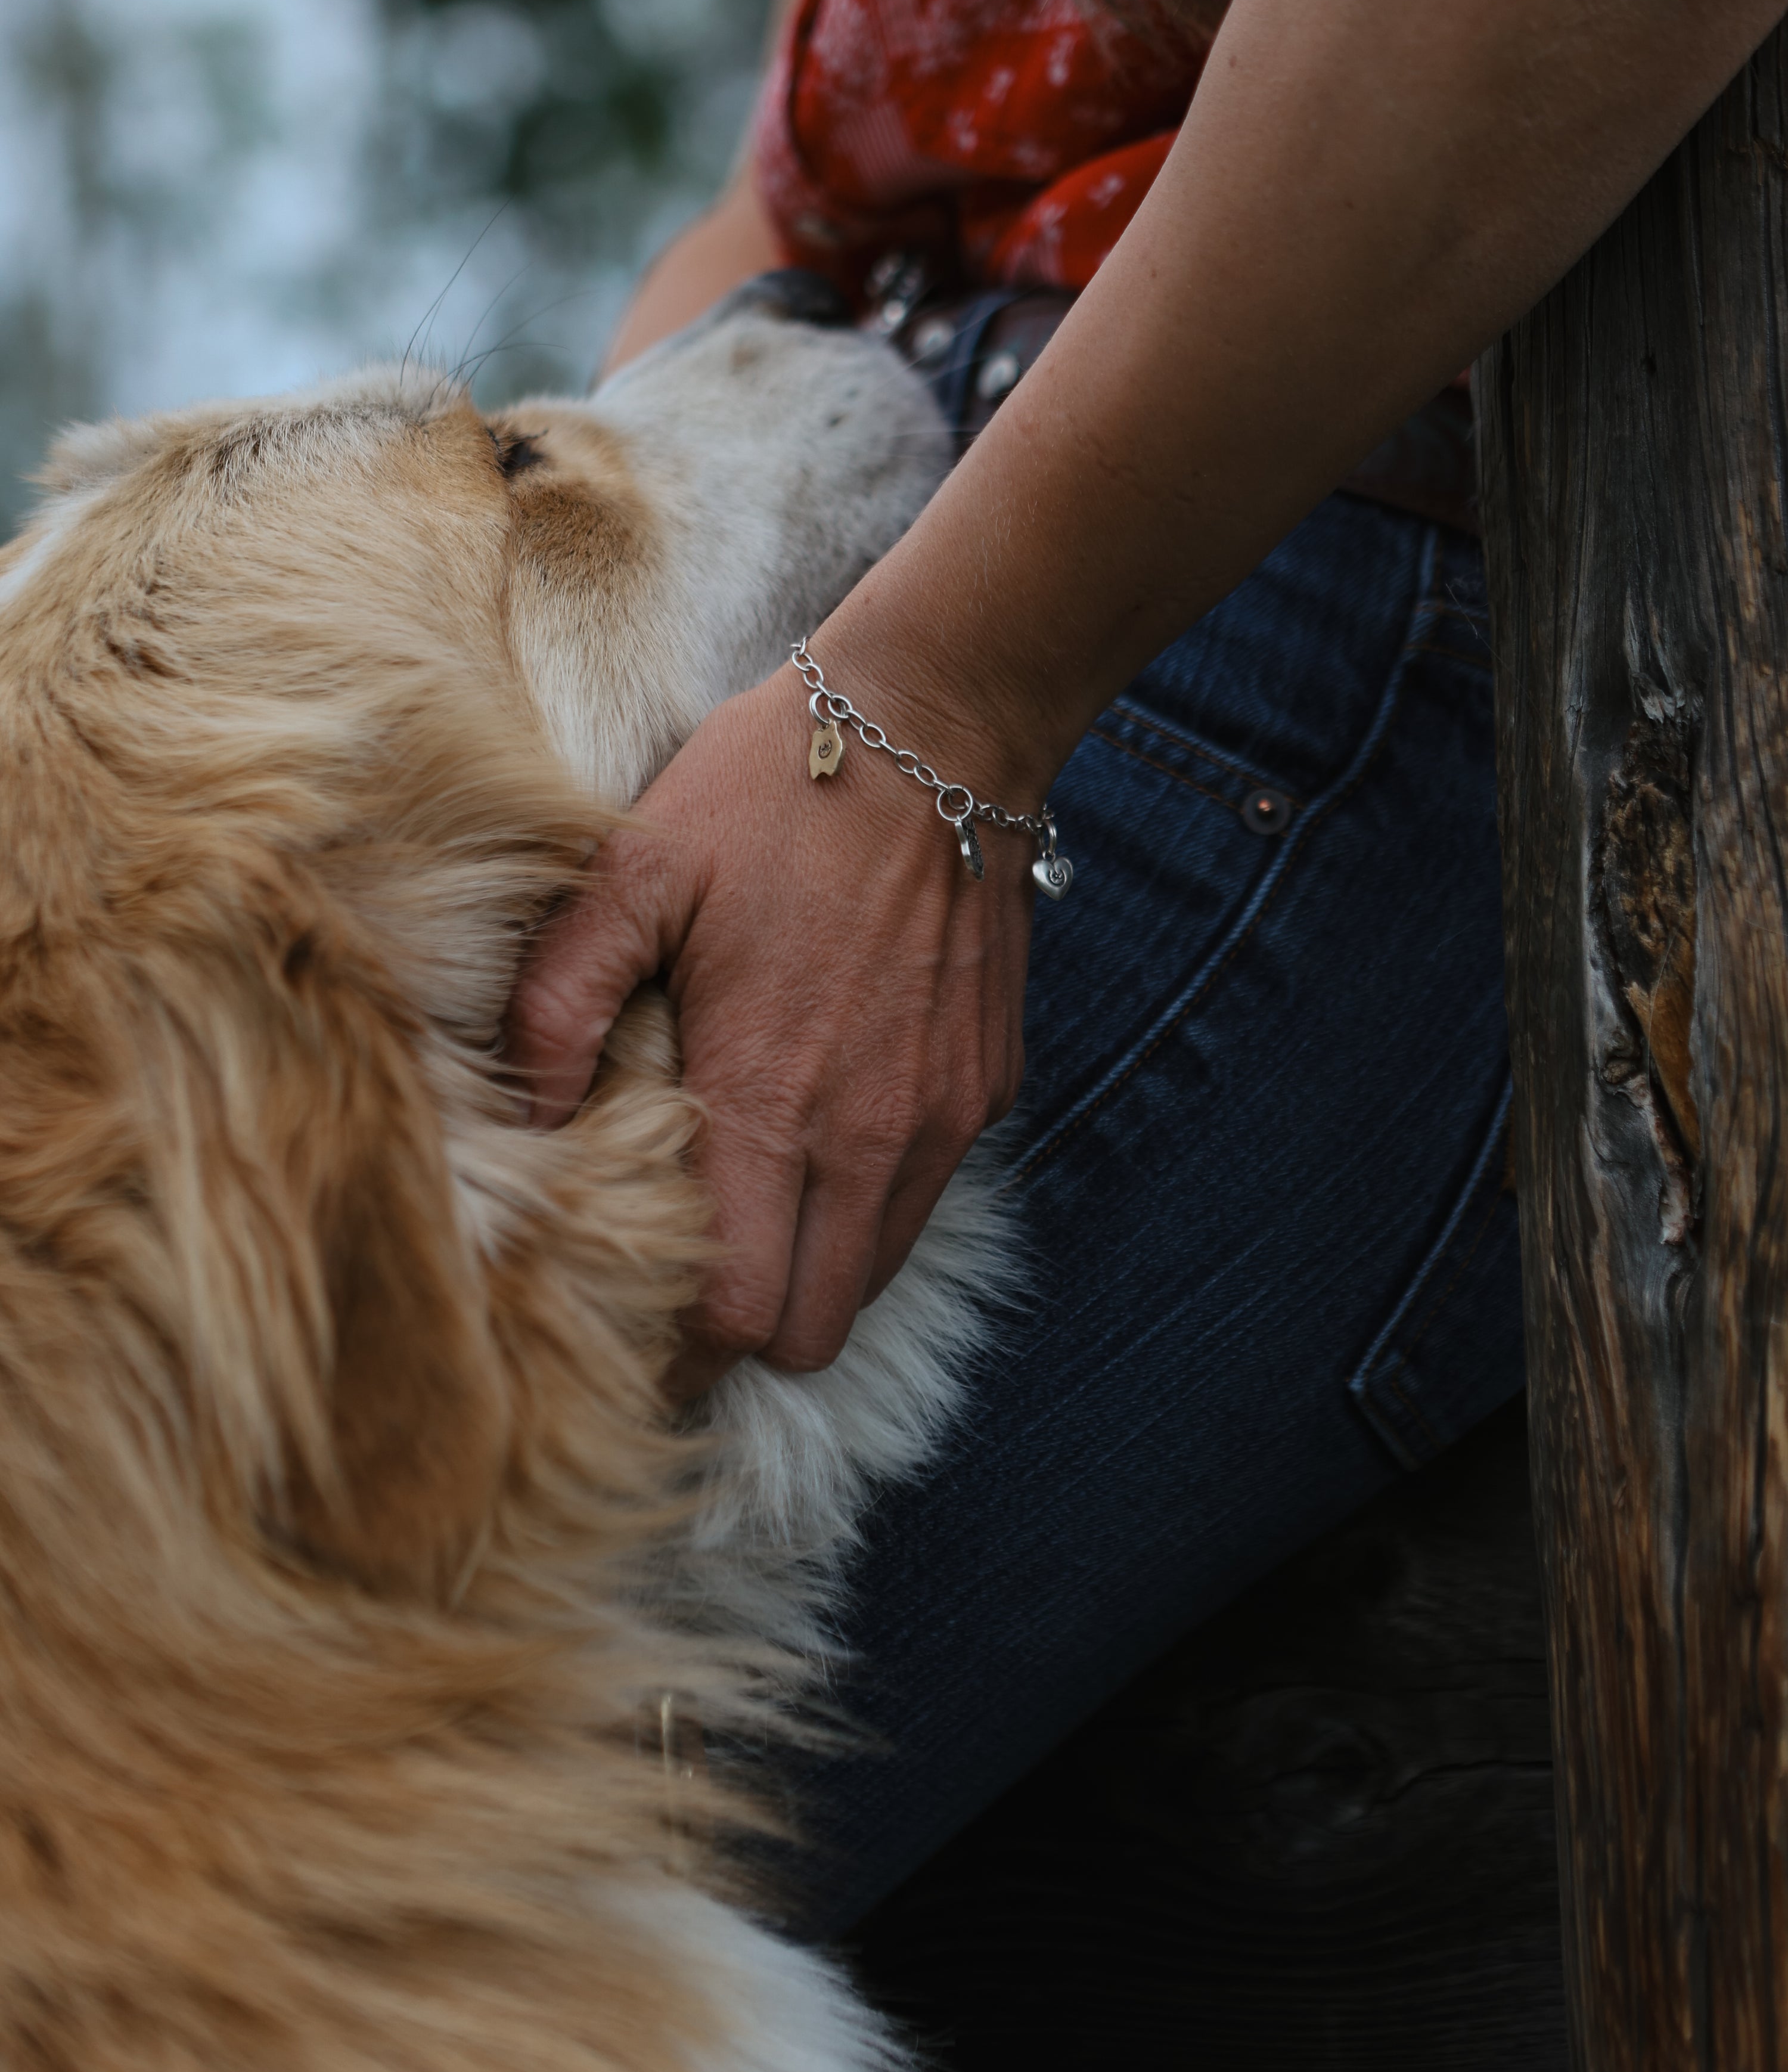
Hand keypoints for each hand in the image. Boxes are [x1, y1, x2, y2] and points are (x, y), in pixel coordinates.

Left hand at [507, 662, 1038, 1389]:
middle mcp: (867, 1134)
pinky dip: (864, 1207)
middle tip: (679, 1286)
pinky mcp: (985, 1090)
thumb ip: (556, 1004)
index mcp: (768, 1096)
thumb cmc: (767, 792)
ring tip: (745, 1214)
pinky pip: (918, 1202)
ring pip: (869, 1280)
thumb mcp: (631, 873)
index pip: (733, 1315)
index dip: (677, 1347)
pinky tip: (817, 1129)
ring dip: (806, 1275)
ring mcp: (938, 1119)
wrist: (938, 724)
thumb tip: (518, 1123)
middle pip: (806, 1331)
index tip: (629, 1322)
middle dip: (739, 1335)